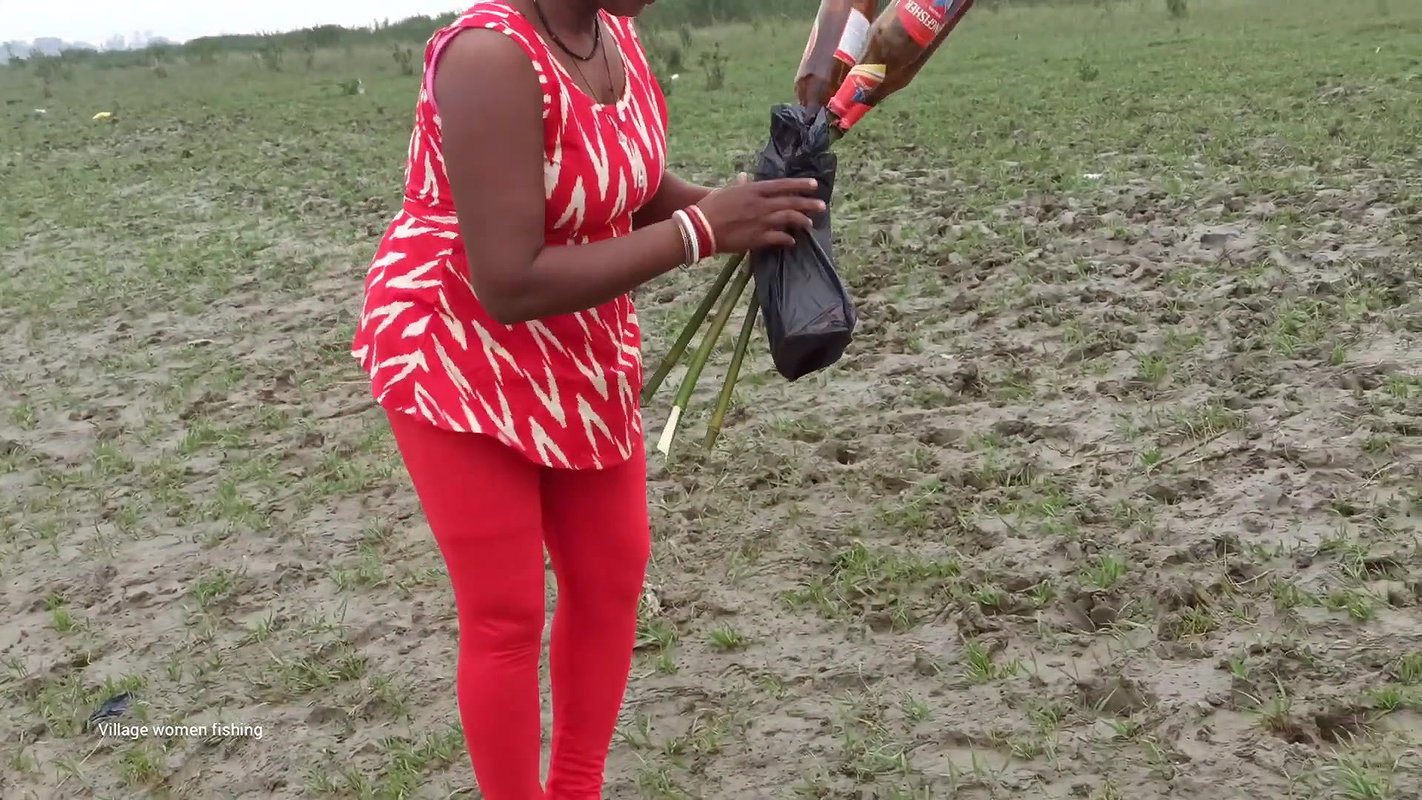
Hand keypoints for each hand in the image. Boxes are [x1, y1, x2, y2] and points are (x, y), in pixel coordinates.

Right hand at [696, 173, 823, 252]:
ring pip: (789, 220)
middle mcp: (761, 204)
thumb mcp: (726, 191)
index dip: (800, 184)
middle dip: (809, 204)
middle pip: (791, 202)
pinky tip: (792, 241)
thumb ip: (740, 186)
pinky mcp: (757, 238)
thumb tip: (743, 177)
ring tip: (810, 224)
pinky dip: (787, 239)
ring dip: (802, 222)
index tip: (814, 184)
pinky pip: (779, 238)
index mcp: (754, 190)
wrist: (700, 228)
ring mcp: (761, 221)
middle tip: (822, 206)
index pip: (783, 185)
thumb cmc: (710, 207)